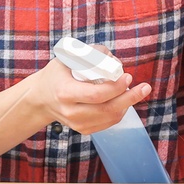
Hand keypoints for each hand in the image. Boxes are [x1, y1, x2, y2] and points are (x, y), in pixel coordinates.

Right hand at [27, 45, 151, 135]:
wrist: (40, 99)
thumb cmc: (55, 75)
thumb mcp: (65, 59)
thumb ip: (88, 54)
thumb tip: (112, 57)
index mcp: (65, 93)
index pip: (96, 94)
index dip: (116, 87)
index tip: (128, 76)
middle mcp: (71, 112)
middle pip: (108, 109)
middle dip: (130, 98)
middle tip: (144, 86)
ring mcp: (77, 124)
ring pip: (110, 118)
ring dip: (127, 105)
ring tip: (137, 92)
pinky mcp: (83, 130)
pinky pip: (108, 123)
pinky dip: (120, 112)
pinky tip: (124, 101)